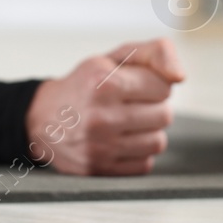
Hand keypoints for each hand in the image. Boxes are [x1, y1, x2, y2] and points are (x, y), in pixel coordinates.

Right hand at [26, 38, 185, 175]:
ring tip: (127, 123)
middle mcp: (101, 115)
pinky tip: (120, 141)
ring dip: (148, 131)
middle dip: (154, 107)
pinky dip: (138, 153)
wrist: (42, 117)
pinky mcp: (99, 169)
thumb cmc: (85, 85)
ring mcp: (99, 146)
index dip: (154, 84)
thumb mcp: (114, 58)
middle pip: (165, 115)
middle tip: (132, 104)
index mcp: (103, 82)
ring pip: (158, 142)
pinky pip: (145, 164)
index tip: (136, 85)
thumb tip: (180, 76)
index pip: (163, 86)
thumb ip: (154, 53)